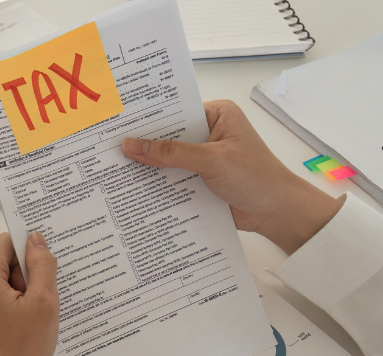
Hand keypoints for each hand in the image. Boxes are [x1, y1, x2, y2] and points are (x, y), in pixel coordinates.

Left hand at [0, 232, 58, 355]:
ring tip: (18, 322)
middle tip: (29, 308)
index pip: (6, 244)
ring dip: (7, 295)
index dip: (27, 259)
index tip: (37, 281)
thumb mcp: (44, 303)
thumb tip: (35, 238)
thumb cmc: (20, 350)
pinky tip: (6, 330)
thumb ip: (41, 265)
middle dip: (18, 280)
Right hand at [122, 99, 343, 255]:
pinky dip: (157, 185)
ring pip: (167, 160)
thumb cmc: (257, 178)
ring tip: (113, 169)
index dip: (148, 119)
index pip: (175, 112)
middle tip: (109, 148)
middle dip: (144, 145)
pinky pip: (171, 179)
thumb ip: (171, 153)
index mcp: (217, 114)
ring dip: (148, 167)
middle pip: (168, 136)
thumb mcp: (212, 160)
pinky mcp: (198, 180)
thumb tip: (132, 145)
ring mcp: (202, 158)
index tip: (119, 124)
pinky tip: (133, 188)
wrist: (276, 212)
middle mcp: (208, 132)